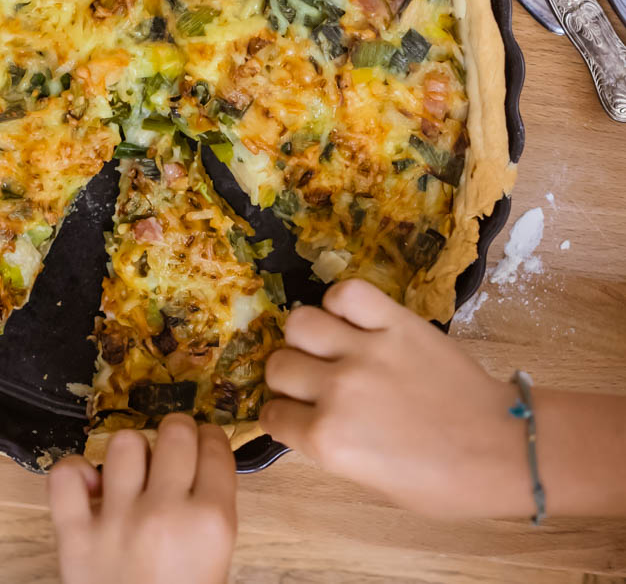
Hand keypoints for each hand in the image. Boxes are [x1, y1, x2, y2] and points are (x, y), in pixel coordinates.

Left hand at [49, 414, 236, 583]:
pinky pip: (67, 475)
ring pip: (124, 442)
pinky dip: (75, 474)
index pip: (215, 446)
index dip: (209, 439)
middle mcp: (166, 513)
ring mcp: (117, 521)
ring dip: (131, 453)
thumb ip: (210, 508)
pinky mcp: (75, 536)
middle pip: (174, 432)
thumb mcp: (216, 558)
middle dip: (176, 435)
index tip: (203, 445)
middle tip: (171, 455)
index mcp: (211, 522)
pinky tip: (91, 489)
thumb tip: (198, 455)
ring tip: (133, 476)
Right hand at [261, 280, 534, 518]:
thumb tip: (307, 416)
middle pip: (279, 365)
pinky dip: (340, 301)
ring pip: (300, 323)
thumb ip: (330, 446)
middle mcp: (337, 392)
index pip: (273, 415)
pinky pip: (348, 293)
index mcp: (328, 442)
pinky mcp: (396, 322)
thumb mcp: (371, 481)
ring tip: (327, 343)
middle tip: (310, 378)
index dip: (282, 414)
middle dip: (288, 375)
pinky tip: (350, 318)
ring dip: (306, 336)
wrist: (501, 450)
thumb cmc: (441, 481)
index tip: (293, 411)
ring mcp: (366, 351)